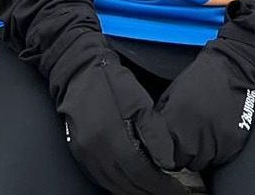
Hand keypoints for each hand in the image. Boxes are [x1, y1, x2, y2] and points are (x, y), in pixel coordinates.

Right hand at [49, 35, 184, 194]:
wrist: (79, 71)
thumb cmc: (110, 81)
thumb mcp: (139, 100)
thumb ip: (153, 132)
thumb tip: (167, 159)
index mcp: (112, 136)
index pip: (141, 173)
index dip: (160, 185)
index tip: (175, 190)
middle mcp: (95, 152)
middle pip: (127, 185)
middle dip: (150, 191)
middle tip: (168, 192)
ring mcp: (85, 155)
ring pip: (114, 185)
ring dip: (135, 191)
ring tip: (153, 190)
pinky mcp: (80, 153)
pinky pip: (101, 178)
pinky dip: (119, 184)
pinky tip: (131, 183)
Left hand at [138, 44, 254, 171]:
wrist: (233, 68)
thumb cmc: (202, 77)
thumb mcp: (174, 91)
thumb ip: (162, 114)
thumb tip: (155, 134)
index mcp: (176, 119)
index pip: (166, 155)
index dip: (169, 152)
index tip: (173, 146)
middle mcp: (194, 133)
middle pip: (185, 161)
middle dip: (185, 153)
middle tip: (190, 138)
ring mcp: (215, 139)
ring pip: (204, 162)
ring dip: (202, 153)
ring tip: (205, 133)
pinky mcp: (232, 141)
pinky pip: (221, 158)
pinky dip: (219, 151)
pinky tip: (217, 132)